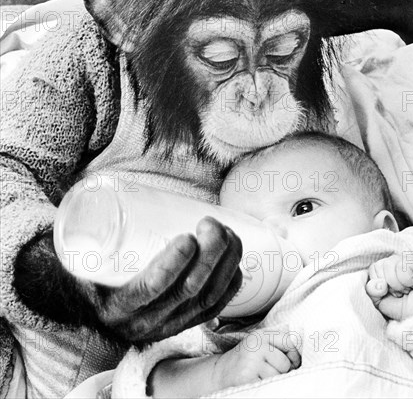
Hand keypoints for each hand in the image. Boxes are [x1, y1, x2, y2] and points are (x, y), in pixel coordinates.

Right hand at [83, 217, 242, 342]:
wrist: (93, 313)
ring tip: (226, 232)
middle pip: (187, 290)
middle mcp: (144, 322)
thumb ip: (84, 225)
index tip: (186, 236)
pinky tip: (233, 260)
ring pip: (206, 299)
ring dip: (224, 262)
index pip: (150, 288)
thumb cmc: (88, 276)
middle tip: (210, 224)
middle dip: (209, 254)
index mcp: (116, 306)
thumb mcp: (81, 256)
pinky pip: (215, 309)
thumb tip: (79, 185)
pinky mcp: (184, 324)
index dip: (173, 263)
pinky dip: (230, 283)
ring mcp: (167, 326)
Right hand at [213, 331, 300, 388]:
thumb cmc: (245, 361)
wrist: (219, 374)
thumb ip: (277, 346)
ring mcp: (250, 362)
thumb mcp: (259, 346)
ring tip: (258, 377)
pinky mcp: (246, 378)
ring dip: (271, 381)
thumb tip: (300, 360)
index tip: (293, 363)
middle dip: (279, 371)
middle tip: (265, 371)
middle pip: (284, 364)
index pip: (288, 342)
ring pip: (277, 377)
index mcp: (259, 335)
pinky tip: (254, 383)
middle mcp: (255, 345)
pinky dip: (264, 388)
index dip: (294, 355)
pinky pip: (267, 386)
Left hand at [366, 253, 412, 320]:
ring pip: (388, 264)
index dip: (379, 284)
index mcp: (387, 269)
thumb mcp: (380, 301)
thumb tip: (375, 280)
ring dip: (397, 284)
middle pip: (379, 265)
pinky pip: (402, 266)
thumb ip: (371, 289)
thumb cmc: (403, 309)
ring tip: (407, 290)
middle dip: (388, 285)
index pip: (373, 268)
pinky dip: (406, 280)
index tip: (390, 293)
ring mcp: (409, 260)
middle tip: (401, 293)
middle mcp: (397, 262)